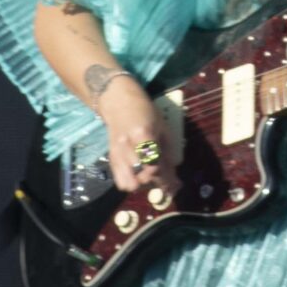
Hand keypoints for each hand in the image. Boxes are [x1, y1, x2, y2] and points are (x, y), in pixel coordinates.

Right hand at [96, 82, 182, 196]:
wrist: (118, 102)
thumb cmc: (145, 111)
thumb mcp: (162, 127)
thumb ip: (168, 152)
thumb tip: (174, 177)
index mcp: (142, 135)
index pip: (154, 165)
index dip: (166, 178)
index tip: (175, 184)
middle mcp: (127, 146)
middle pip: (143, 177)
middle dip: (156, 181)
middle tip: (164, 179)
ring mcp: (117, 154)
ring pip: (130, 184)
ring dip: (142, 184)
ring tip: (150, 176)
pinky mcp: (111, 158)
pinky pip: (120, 181)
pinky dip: (132, 183)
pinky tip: (139, 175)